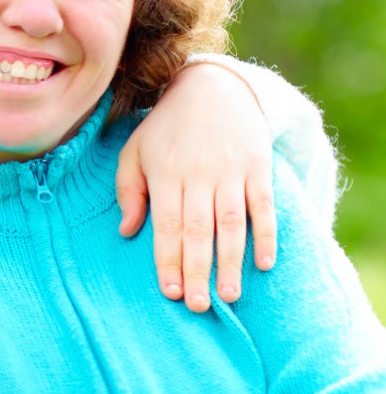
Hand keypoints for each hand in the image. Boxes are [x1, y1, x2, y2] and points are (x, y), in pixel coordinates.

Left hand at [117, 61, 273, 311]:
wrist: (213, 87)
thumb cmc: (165, 126)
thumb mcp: (135, 151)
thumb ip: (129, 190)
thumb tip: (126, 232)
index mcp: (165, 174)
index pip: (165, 226)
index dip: (168, 260)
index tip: (170, 292)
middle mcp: (197, 175)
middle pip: (197, 230)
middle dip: (197, 270)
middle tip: (199, 306)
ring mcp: (230, 171)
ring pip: (230, 223)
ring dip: (231, 261)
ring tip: (229, 295)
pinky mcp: (258, 167)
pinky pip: (264, 206)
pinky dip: (267, 234)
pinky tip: (265, 263)